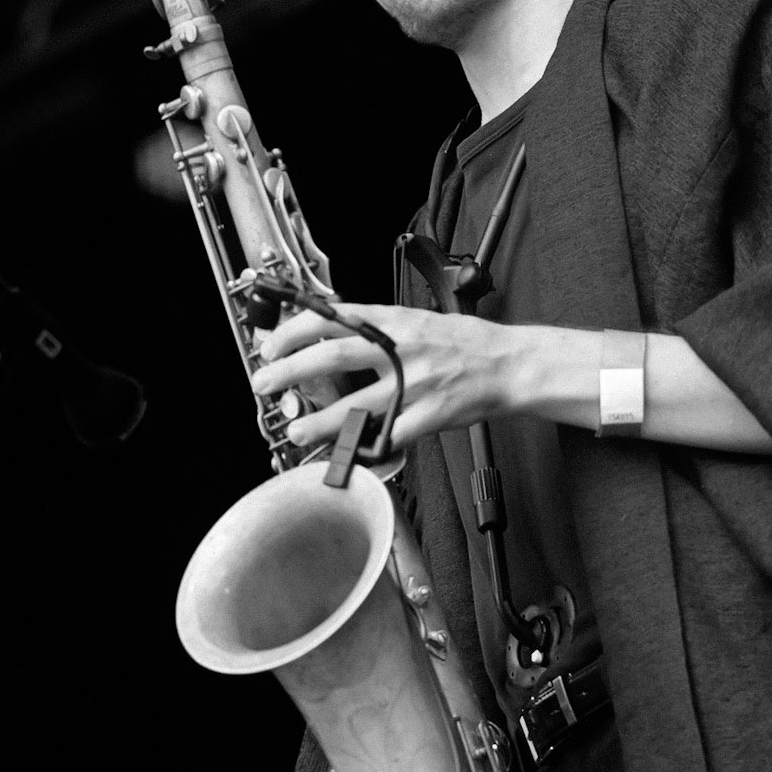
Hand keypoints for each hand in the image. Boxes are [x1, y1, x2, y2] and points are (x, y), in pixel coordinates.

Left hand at [251, 302, 524, 450]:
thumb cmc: (463, 343)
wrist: (508, 364)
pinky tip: (349, 455)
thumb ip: (375, 328)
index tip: (271, 344)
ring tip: (296, 430)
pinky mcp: (430, 414)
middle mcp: (401, 349)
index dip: (295, 330)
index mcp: (394, 321)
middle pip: (333, 357)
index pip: (333, 317)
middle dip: (291, 371)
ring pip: (357, 404)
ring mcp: (416, 383)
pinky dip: (368, 448)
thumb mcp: (415, 321)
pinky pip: (392, 435)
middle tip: (264, 383)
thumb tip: (329, 333)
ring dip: (320, 421)